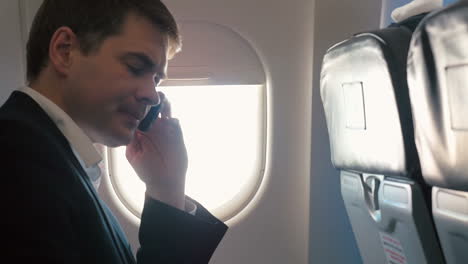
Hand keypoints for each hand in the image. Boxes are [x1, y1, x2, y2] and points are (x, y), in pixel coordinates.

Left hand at [126, 93, 187, 209]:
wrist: (165, 181)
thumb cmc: (146, 170)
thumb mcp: (133, 155)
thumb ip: (131, 140)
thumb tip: (129, 125)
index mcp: (140, 130)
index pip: (138, 112)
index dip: (136, 103)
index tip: (135, 99)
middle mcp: (152, 126)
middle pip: (151, 107)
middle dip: (150, 99)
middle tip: (150, 97)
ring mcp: (166, 129)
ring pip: (165, 109)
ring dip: (164, 103)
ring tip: (162, 102)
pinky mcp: (177, 134)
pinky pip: (175, 121)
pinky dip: (172, 117)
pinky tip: (169, 118)